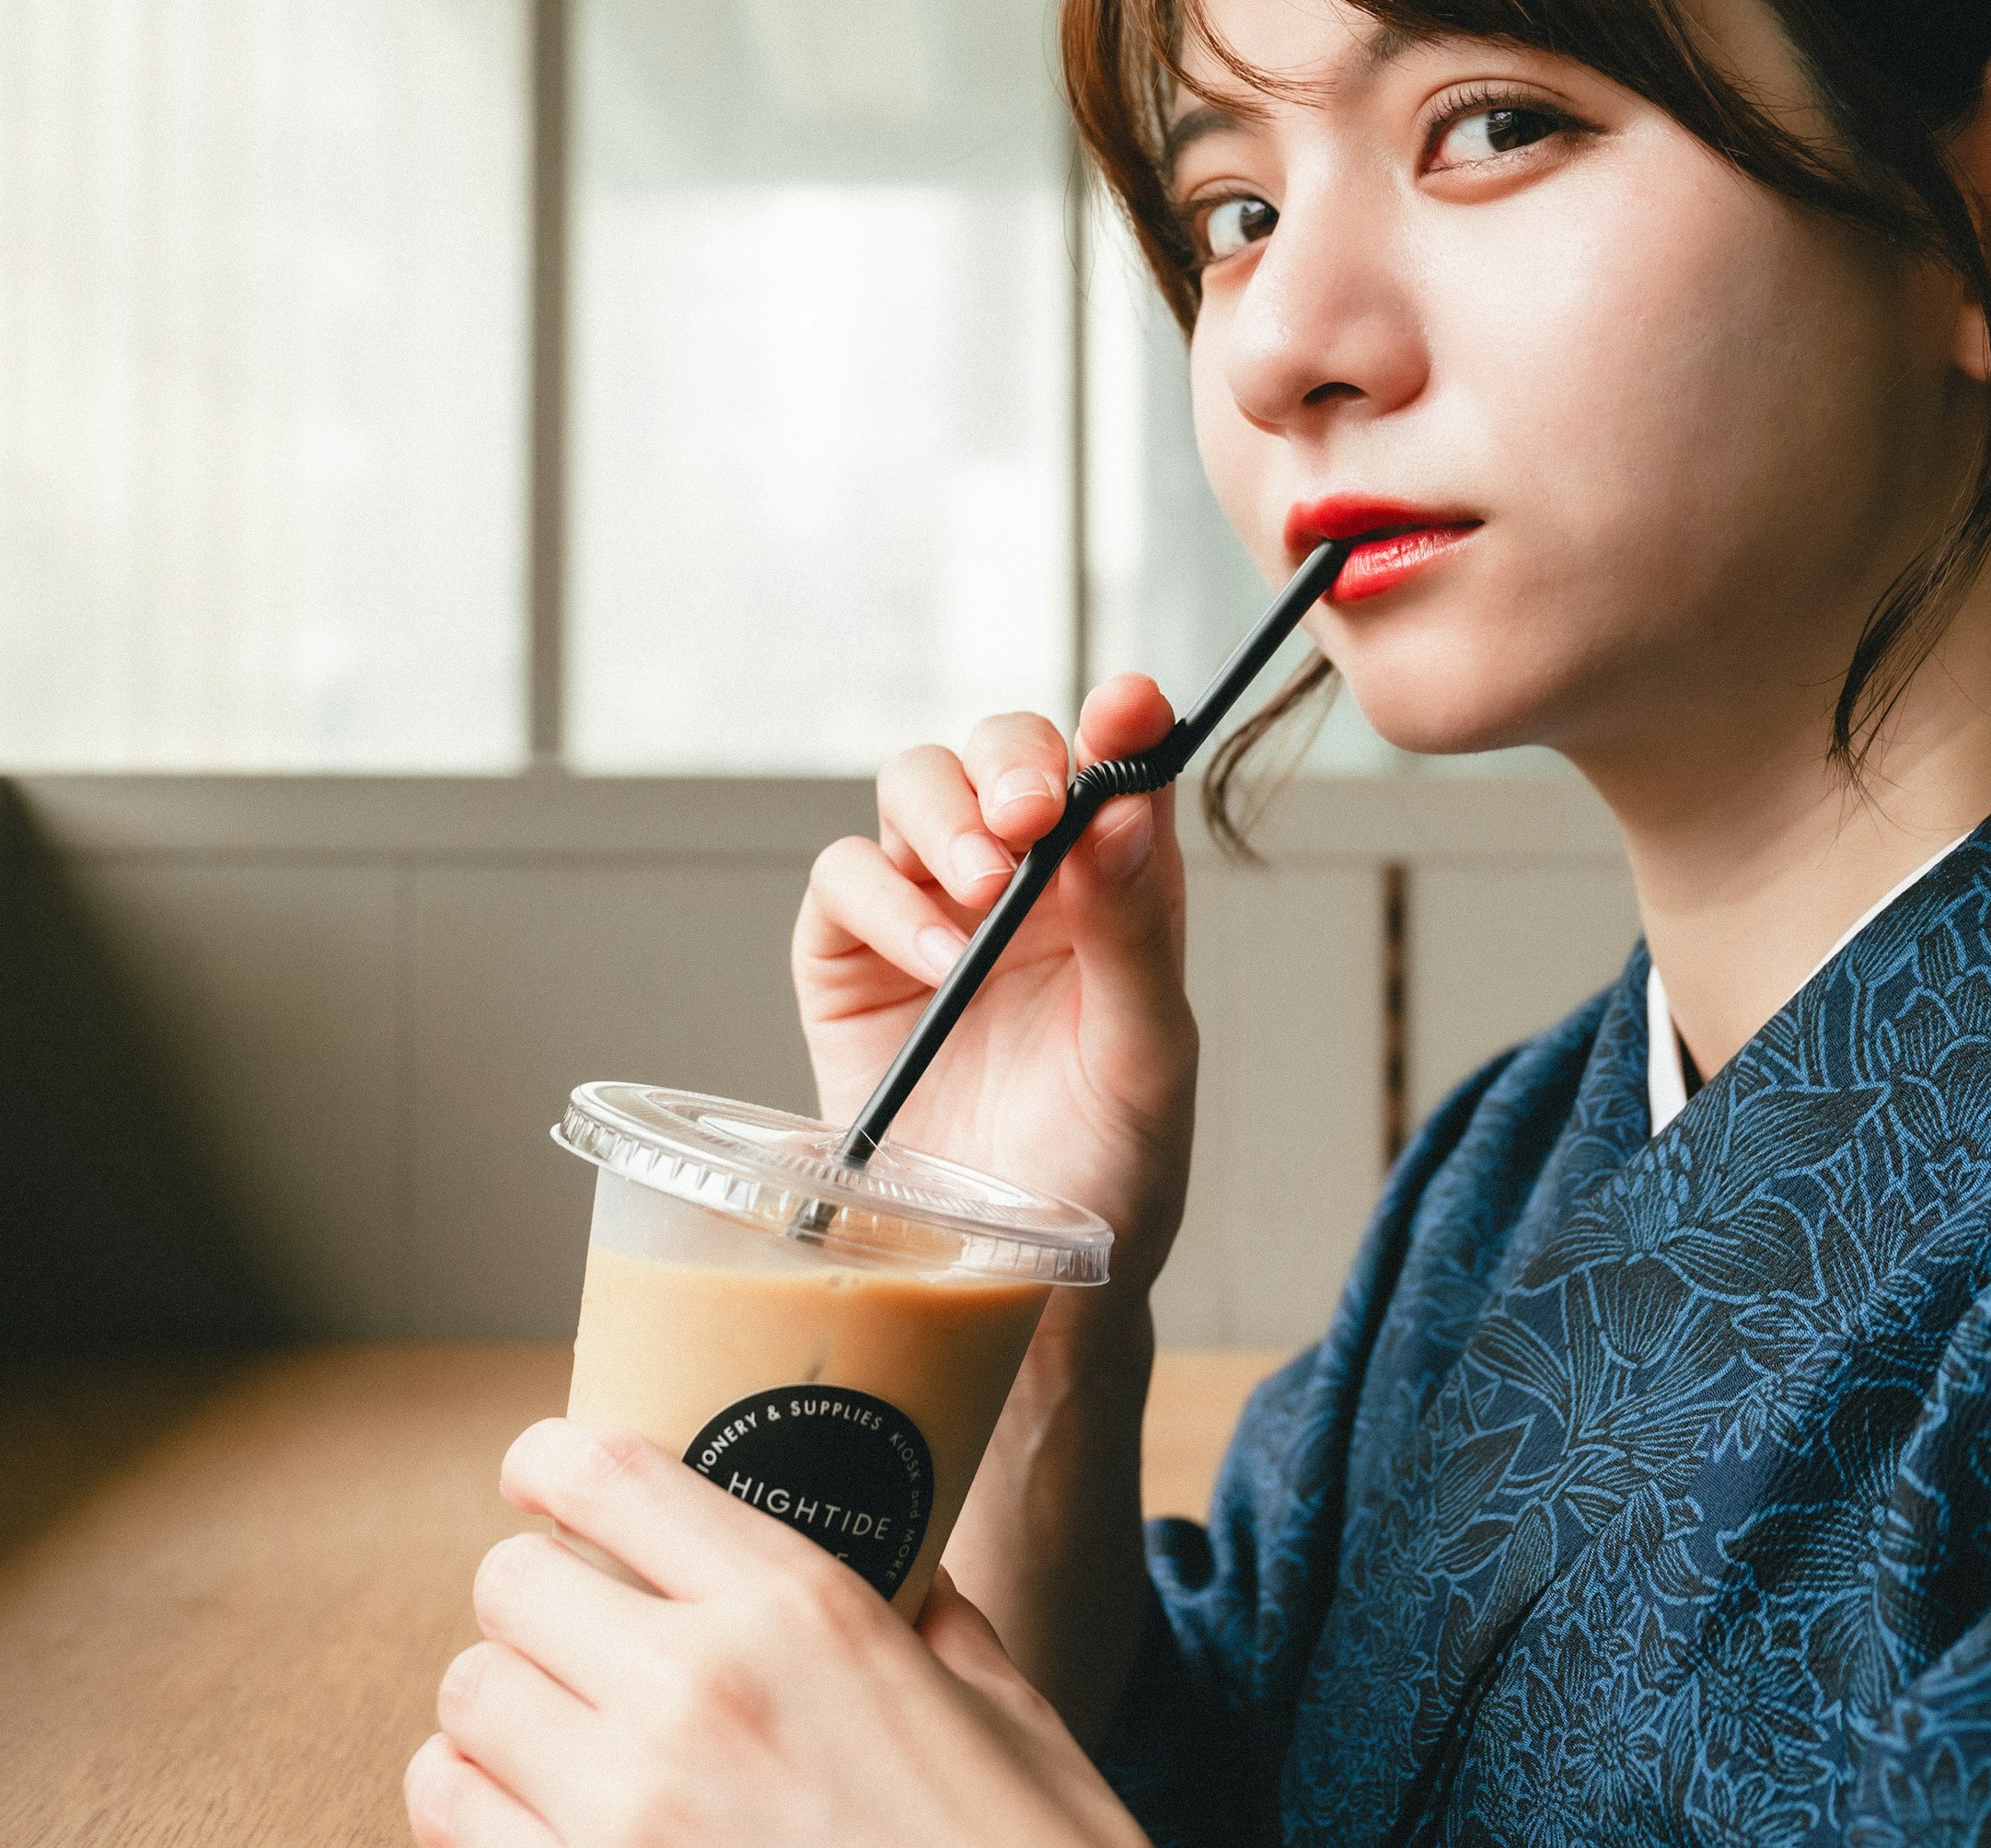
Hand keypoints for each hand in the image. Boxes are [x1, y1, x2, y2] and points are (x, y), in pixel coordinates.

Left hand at [405, 1420, 1145, 1847]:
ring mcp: (627, 1821)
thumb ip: (929, 1621)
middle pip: (509, 1586)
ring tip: (549, 1737)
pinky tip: (537, 1823)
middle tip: (575, 1633)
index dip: (547, 1462)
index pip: (600, 1475)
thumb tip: (897, 1565)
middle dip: (533, 1601)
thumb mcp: (1005, 1715)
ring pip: (465, 1708)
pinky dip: (480, 1817)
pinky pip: (458, 1828)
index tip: (542, 1478)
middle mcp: (694, 1696)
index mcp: (798, 1612)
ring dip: (499, 1717)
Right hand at [791, 674, 1198, 1278]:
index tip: (1128, 705)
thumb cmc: (1107, 1174)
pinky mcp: (849, 959)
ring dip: (947, 817)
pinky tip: (934, 961)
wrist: (1011, 1285)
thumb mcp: (1146, 1059)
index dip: (1118, 723)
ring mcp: (928, 913)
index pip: (1113, 769)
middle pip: (1001, 755)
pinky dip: (882, 899)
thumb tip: (1129, 805)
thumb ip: (1134, 932)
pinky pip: (844, 877)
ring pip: (916, 789)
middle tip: (1031, 815)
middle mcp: (1022, 883)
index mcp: (1114, 888)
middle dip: (1014, 763)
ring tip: (980, 890)